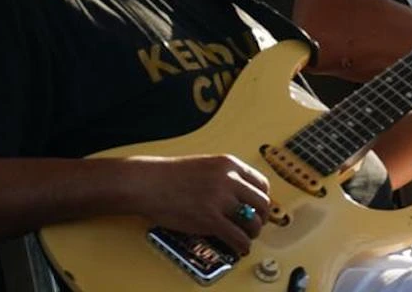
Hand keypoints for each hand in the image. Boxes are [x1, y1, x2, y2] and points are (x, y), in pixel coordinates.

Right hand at [125, 154, 272, 255]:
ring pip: (253, 221)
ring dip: (253, 233)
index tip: (258, 208)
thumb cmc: (170, 176)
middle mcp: (229, 180)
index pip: (262, 183)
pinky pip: (237, 236)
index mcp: (229, 164)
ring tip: (246, 237)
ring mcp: (220, 199)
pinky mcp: (210, 219)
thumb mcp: (206, 166)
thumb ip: (225, 177)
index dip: (263, 199)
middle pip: (262, 203)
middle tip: (255, 225)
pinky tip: (239, 247)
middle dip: (262, 217)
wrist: (148, 183)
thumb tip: (241, 196)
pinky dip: (242, 245)